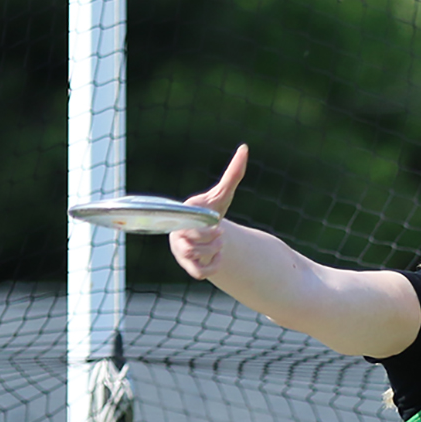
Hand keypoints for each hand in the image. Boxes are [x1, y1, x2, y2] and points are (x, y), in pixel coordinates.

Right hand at [168, 144, 248, 279]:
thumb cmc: (212, 211)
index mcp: (181, 215)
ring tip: (219, 244)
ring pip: (195, 257)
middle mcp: (175, 232)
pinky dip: (212, 267)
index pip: (189, 225)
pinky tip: (218, 257)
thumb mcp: (223, 193)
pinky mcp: (188, 266)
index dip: (207, 228)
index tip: (217, 222)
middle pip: (192, 243)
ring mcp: (180, 250)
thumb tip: (245, 148)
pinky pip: (199, 273)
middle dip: (212, 240)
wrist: (208, 233)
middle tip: (220, 234)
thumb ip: (233, 173)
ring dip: (213, 252)